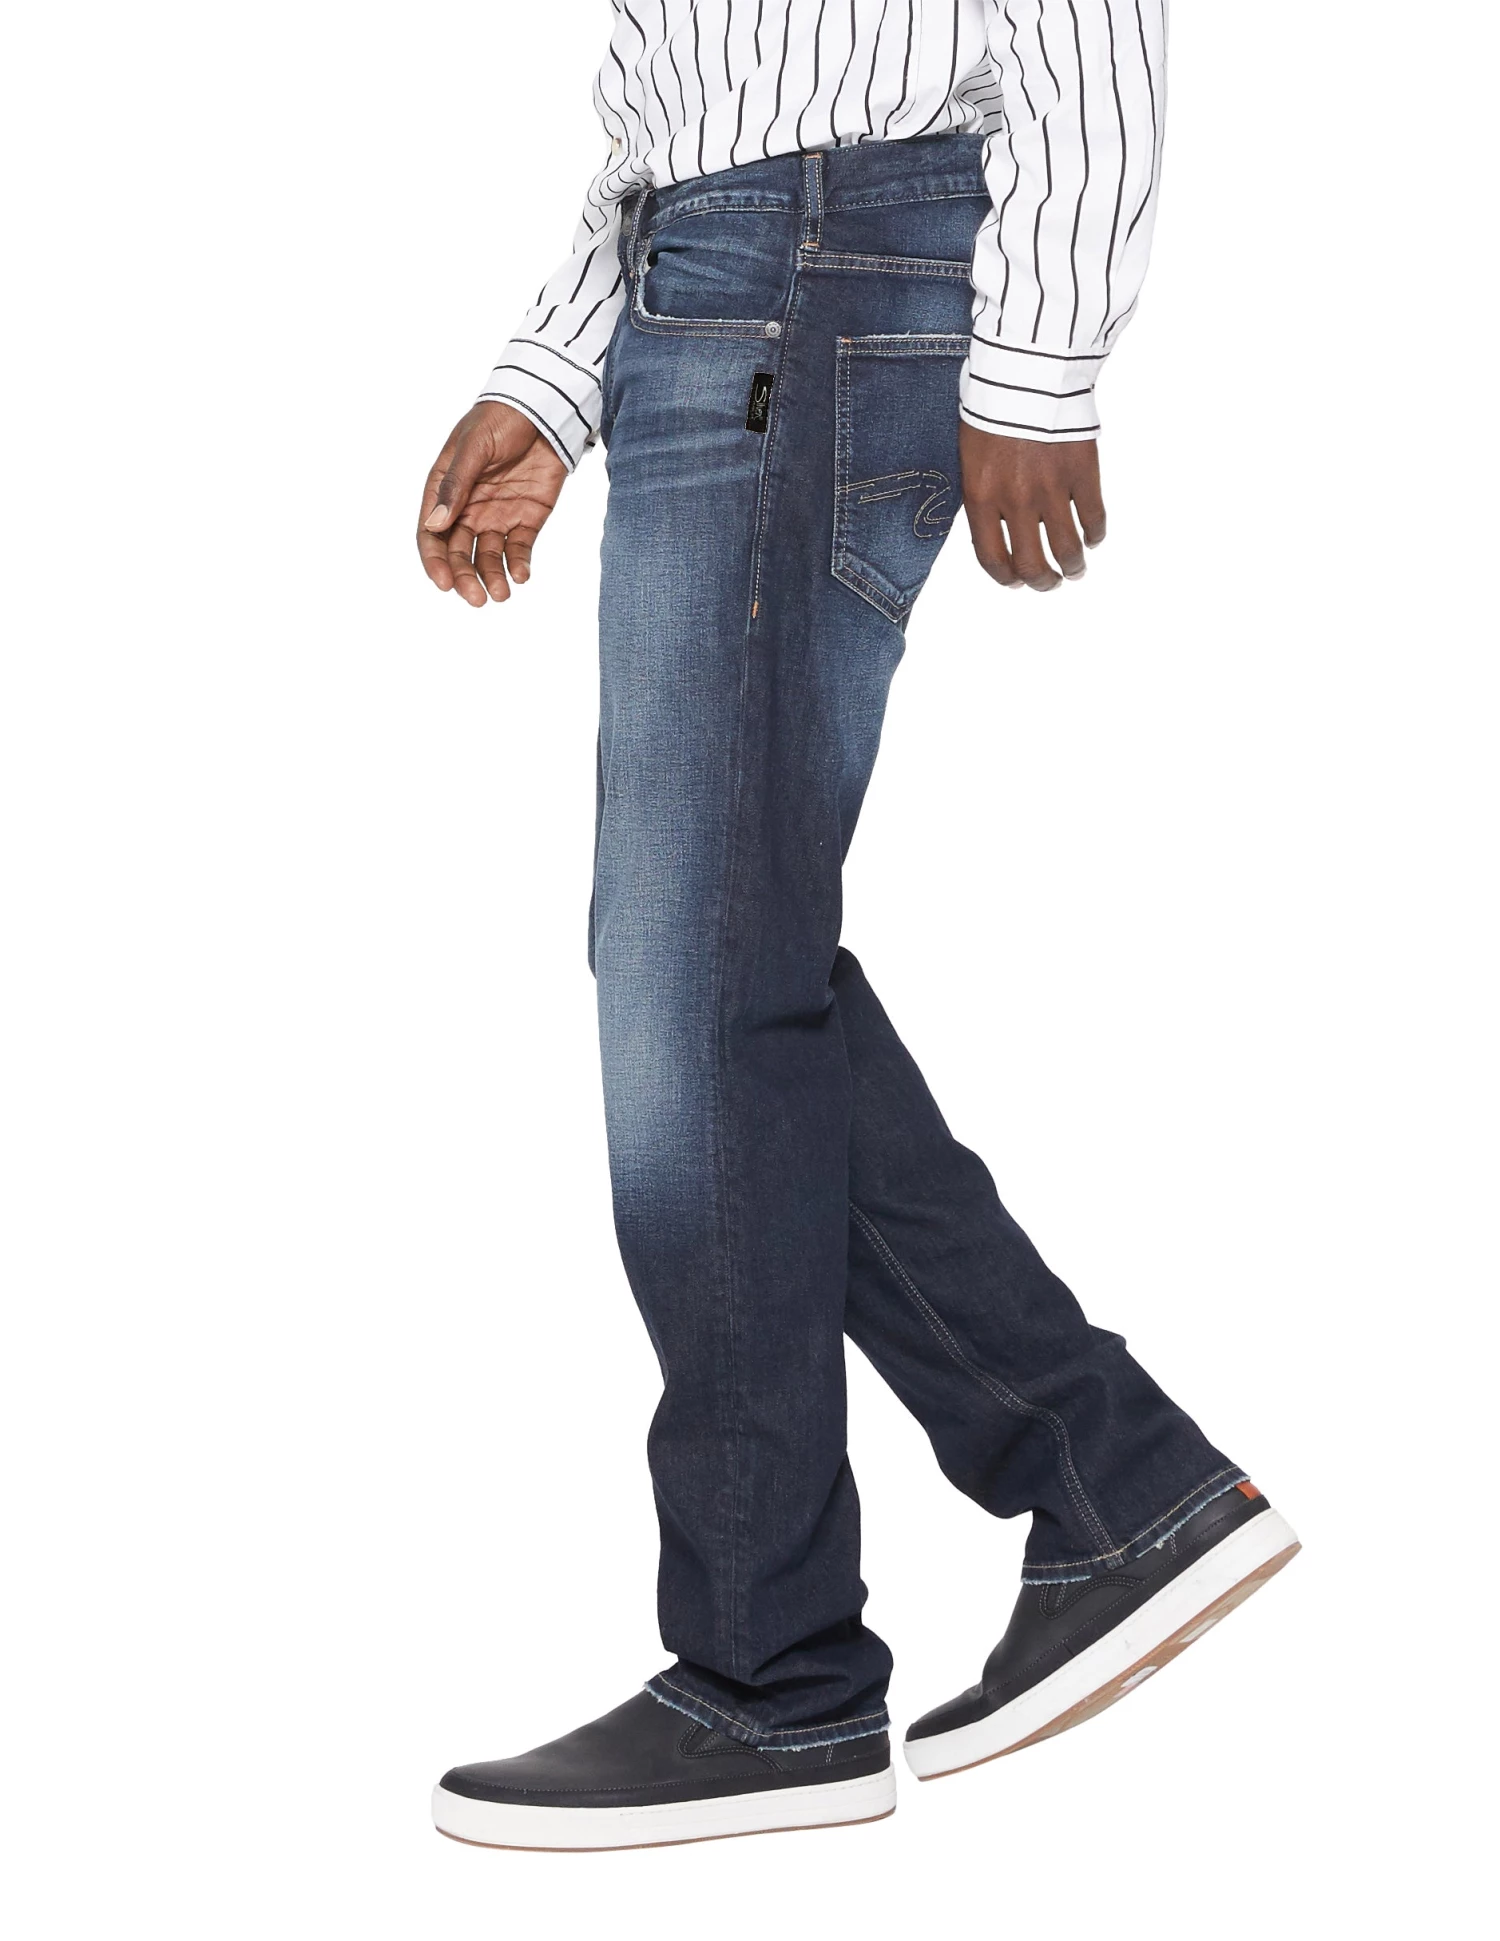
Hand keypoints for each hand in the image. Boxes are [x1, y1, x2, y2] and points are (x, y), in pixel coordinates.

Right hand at [417, 402, 568, 605]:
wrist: (544, 408)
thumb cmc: (499, 419)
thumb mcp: (473, 448)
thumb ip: (455, 486)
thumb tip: (435, 524)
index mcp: (445, 491)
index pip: (432, 534)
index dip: (435, 562)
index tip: (445, 584)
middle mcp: (467, 508)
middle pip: (459, 552)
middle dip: (466, 577)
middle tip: (477, 599)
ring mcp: (497, 515)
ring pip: (489, 556)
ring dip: (492, 577)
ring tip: (503, 594)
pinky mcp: (527, 518)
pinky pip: (519, 548)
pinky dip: (519, 564)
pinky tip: (522, 576)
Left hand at [959, 423, 1105, 592]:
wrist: (1026, 368)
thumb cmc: (991, 406)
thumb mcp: (971, 455)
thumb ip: (983, 494)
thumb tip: (999, 527)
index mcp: (982, 498)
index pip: (992, 558)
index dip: (1006, 578)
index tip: (1015, 582)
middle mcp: (1016, 501)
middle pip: (1031, 564)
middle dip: (1042, 582)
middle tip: (1050, 582)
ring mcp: (1052, 489)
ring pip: (1067, 549)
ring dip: (1072, 566)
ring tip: (1076, 569)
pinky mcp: (1083, 472)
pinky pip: (1094, 517)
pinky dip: (1096, 533)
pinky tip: (1094, 536)